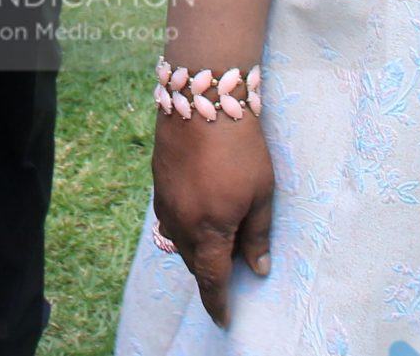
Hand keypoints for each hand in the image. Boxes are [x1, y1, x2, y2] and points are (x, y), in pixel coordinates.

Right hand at [152, 105, 273, 325]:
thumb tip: (257, 268)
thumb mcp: (261, 192)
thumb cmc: (240, 148)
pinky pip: (170, 219)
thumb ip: (258, 234)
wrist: (201, 101)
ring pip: (179, 241)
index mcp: (209, 231)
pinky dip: (186, 226)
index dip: (218, 302)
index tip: (224, 318)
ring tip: (219, 235)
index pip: (212, 280)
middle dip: (210, 271)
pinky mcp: (158, 185)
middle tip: (234, 263)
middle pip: (194, 262)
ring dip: (197, 248)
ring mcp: (165, 204)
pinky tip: (200, 210)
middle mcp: (181, 224)